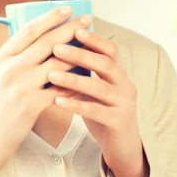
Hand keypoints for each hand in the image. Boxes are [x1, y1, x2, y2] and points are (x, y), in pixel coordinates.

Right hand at [0, 7, 91, 176]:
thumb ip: (16, 57)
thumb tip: (42, 39)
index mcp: (2, 56)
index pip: (29, 29)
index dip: (51, 17)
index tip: (67, 9)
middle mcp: (11, 67)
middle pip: (47, 42)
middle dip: (70, 28)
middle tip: (87, 19)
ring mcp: (21, 85)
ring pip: (57, 63)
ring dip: (78, 53)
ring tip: (92, 46)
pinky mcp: (31, 105)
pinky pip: (60, 89)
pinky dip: (75, 82)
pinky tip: (88, 77)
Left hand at [49, 28, 148, 176]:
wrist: (122, 147)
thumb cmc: (103, 113)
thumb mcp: (95, 90)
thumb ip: (84, 72)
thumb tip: (57, 49)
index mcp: (119, 74)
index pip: (110, 50)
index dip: (94, 39)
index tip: (75, 29)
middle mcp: (125, 85)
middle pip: (105, 64)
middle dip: (80, 54)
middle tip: (56, 48)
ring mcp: (125, 104)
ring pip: (99, 87)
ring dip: (74, 79)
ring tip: (51, 74)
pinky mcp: (119, 122)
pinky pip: (96, 111)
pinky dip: (76, 105)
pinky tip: (58, 101)